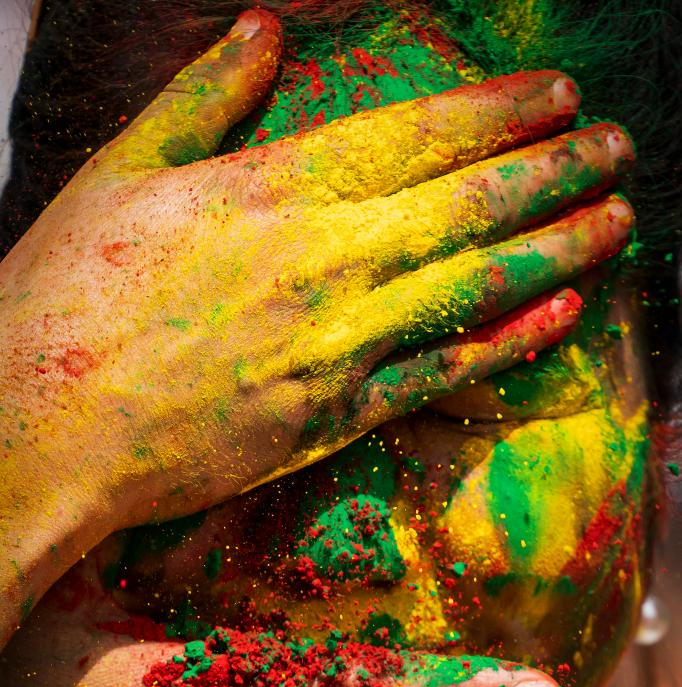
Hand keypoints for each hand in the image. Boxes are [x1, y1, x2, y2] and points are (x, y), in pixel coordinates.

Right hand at [0, 8, 633, 646]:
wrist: (46, 431)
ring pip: (473, 288)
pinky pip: (441, 376)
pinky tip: (563, 314)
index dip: (499, 111)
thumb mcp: (119, 175)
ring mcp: (336, 346)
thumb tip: (262, 28)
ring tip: (617, 220)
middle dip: (556, 171)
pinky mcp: (334, 417)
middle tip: (617, 147)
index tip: (559, 95)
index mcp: (270, 192)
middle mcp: (321, 264)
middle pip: (468, 208)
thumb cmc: (67, 300)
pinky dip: (507, 343)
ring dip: (557, 249)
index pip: (415, 136)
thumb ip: (200, 100)